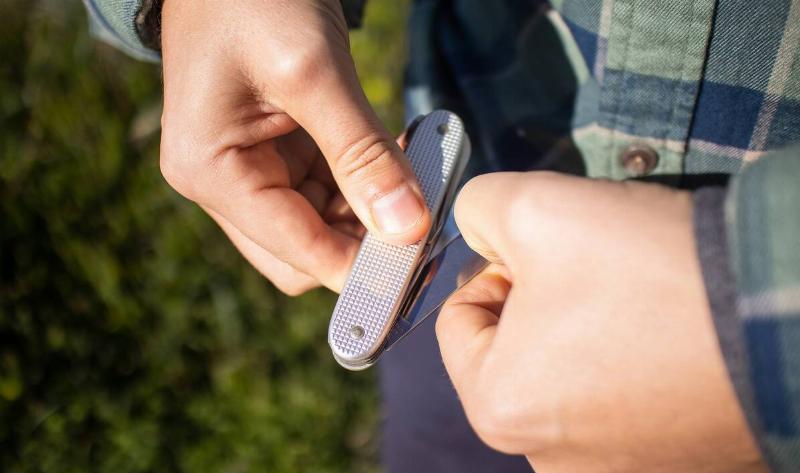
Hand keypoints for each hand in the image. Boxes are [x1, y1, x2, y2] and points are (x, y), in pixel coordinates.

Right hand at [159, 0, 429, 294]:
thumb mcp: (311, 72)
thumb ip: (361, 154)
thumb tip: (407, 230)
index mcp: (212, 172)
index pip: (296, 254)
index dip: (360, 270)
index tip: (422, 266)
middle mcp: (223, 184)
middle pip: (306, 252)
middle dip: (365, 243)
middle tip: (426, 218)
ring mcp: (249, 170)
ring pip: (322, 226)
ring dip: (371, 213)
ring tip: (416, 178)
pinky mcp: (275, 153)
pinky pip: (326, 192)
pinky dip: (364, 185)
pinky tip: (396, 161)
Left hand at [436, 172, 766, 471]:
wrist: (784, 314)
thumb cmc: (653, 271)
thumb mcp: (535, 208)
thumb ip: (478, 210)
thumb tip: (477, 225)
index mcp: (501, 408)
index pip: (458, 320)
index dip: (495, 269)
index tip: (547, 254)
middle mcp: (551, 456)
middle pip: (515, 348)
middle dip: (542, 297)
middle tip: (594, 268)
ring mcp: (615, 464)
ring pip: (569, 368)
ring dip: (588, 323)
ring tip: (638, 297)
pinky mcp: (669, 459)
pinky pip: (622, 394)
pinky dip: (633, 356)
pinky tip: (667, 329)